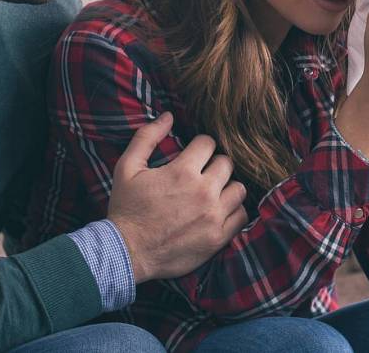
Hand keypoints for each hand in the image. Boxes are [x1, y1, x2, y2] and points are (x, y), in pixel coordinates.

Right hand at [108, 113, 248, 282]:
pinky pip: (241, 216)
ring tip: (213, 192)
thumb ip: (147, 137)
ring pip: (239, 189)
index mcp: (183, 172)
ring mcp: (213, 216)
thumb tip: (168, 115)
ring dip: (227, 187)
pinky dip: (233, 211)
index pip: (208, 143)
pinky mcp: (218, 238)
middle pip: (227, 163)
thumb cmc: (126, 208)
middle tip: (203, 174)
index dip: (200, 146)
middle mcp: (203, 191)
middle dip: (215, 164)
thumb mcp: (127, 168)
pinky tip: (219, 211)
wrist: (126, 252)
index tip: (193, 155)